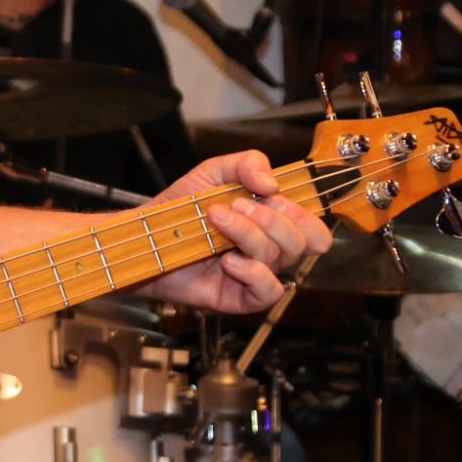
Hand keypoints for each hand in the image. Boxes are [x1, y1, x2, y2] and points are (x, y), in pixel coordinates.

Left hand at [142, 149, 330, 312]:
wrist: (148, 236)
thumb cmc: (183, 209)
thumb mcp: (214, 173)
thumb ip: (247, 164)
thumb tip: (272, 183)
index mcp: (273, 223)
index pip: (313, 226)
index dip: (302, 211)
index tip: (270, 195)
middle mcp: (270, 250)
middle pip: (303, 240)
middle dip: (273, 219)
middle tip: (236, 204)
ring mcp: (257, 274)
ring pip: (279, 257)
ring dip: (248, 233)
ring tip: (216, 219)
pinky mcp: (240, 297)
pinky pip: (269, 291)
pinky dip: (253, 272)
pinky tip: (227, 260)